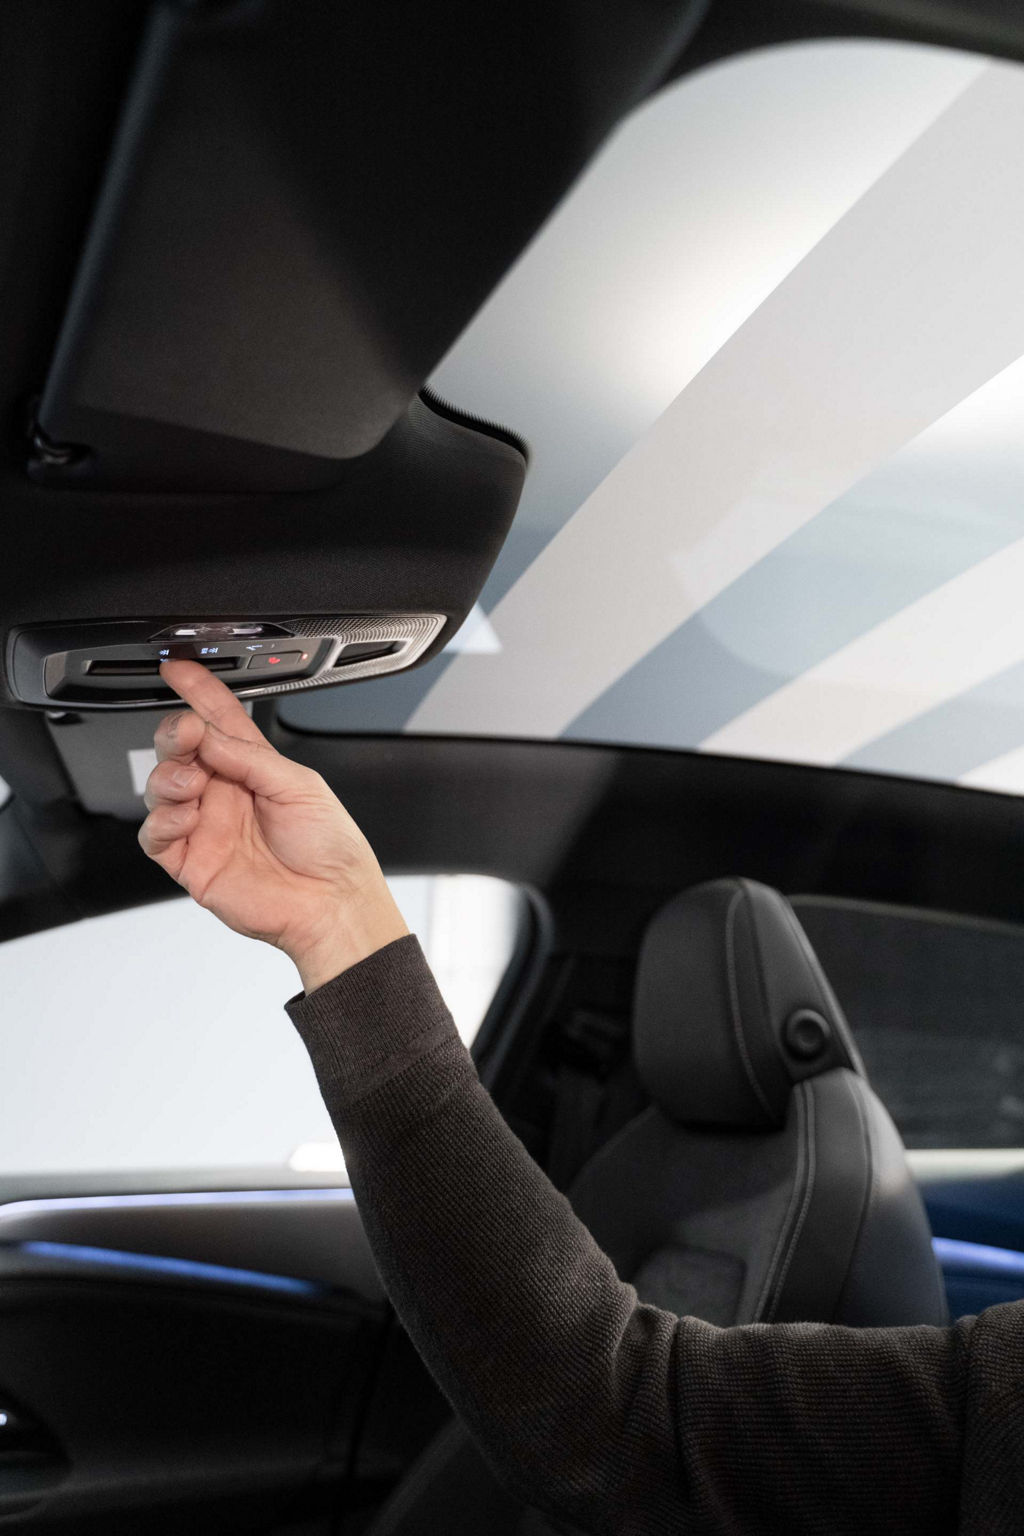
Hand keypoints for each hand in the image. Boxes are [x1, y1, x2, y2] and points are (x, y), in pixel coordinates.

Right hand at [138, 660, 407, 992]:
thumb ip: (248, 758)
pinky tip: (183, 816)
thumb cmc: (330, 849)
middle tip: (187, 735)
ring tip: (193, 783)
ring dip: (167, 777)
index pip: (217, 720)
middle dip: (175, 735)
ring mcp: (205, 826)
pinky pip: (155, 835)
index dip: (197, 692)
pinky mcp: (191, 861)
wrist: (331, 904)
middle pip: (179, 750)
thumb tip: (206, 734)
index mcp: (253, 767)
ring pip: (159, 788)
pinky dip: (161, 821)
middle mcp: (224, 792)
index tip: (177, 670)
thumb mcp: (298, 786)